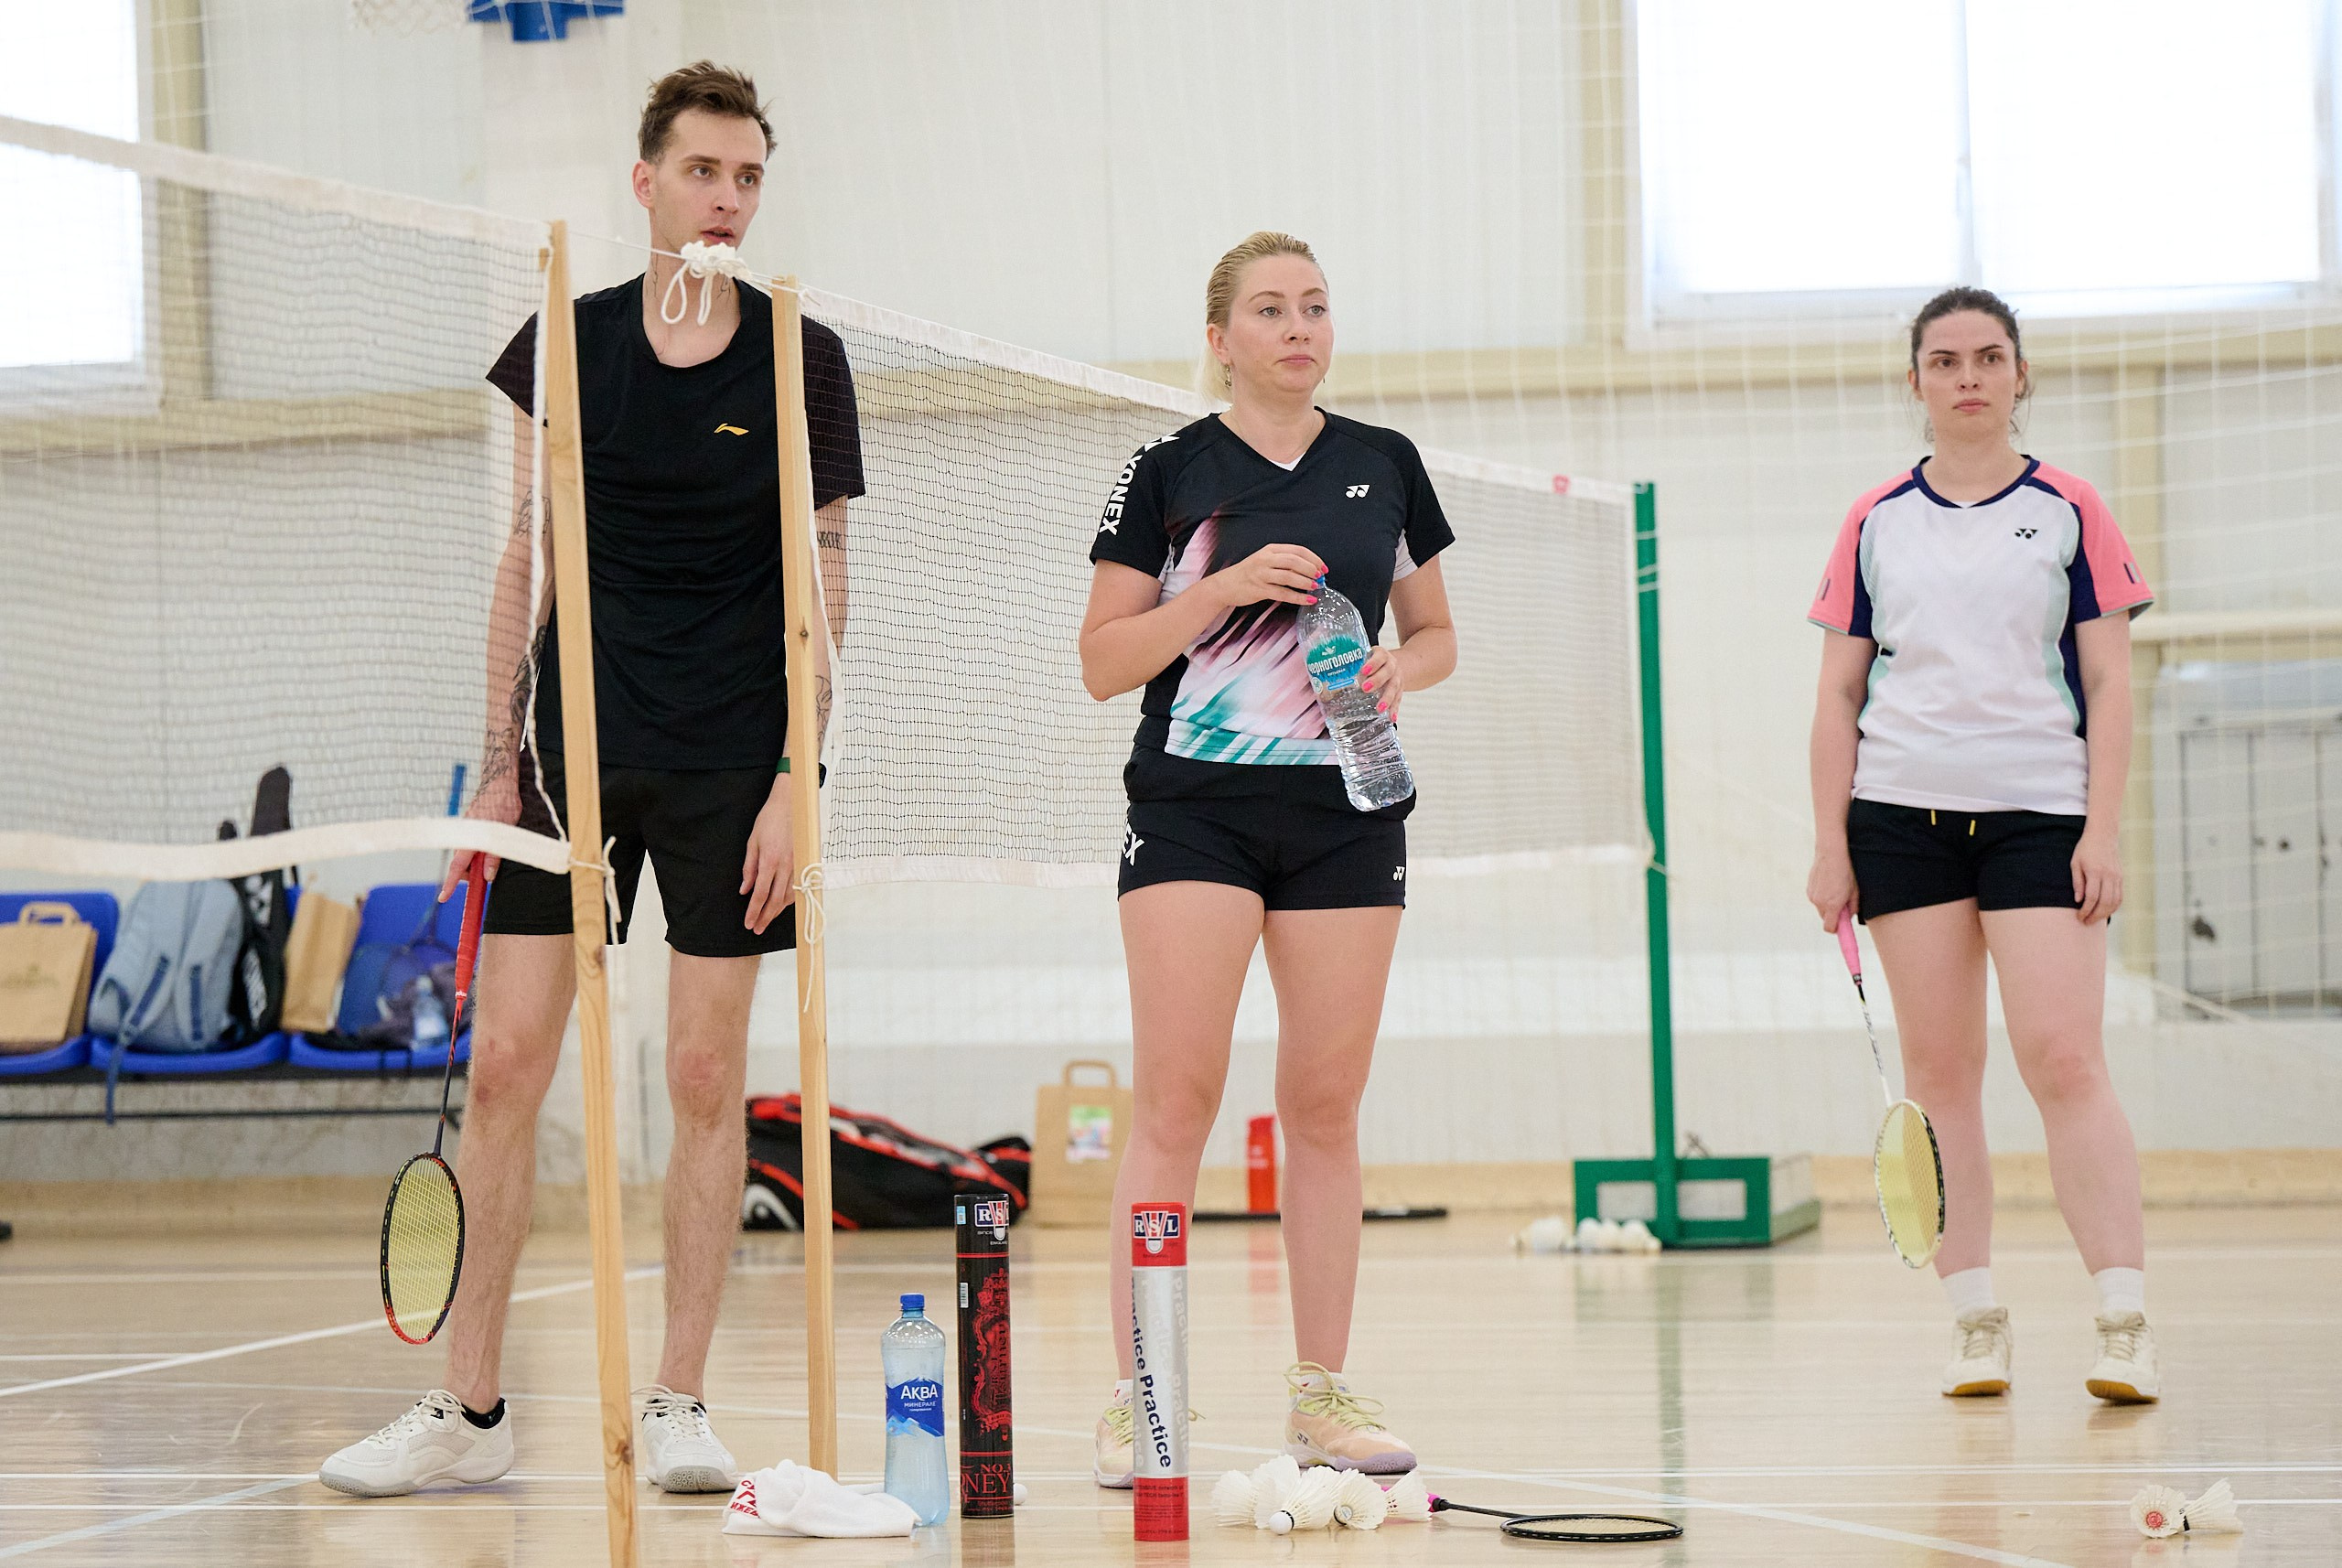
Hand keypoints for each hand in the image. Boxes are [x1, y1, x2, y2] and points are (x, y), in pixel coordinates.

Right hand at [439, 767, 520, 902]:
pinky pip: (469, 845)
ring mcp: (465, 831)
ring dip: (476, 861)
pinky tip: (489, 845)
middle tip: (487, 875)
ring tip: (494, 853)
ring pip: (466, 855)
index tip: (443, 898)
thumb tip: (488, 877)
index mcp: (471, 839)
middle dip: (471, 874)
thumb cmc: (504, 806)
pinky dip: (477, 851)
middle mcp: (464, 836)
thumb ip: (495, 856)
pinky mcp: (469, 827)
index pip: (458, 868)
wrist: (499, 783)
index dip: (451, 884)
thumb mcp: (503, 834)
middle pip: (462, 865)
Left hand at [741, 773, 797, 934]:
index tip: (748, 923)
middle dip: (765, 917)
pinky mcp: (805, 861)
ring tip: (767, 919)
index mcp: (770, 861)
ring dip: (778, 910)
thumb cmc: (769, 820)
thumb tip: (744, 890)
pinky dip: (790, 898)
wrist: (792, 804)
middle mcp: (786, 866)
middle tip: (757, 929)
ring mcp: (798, 864)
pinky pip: (798, 886)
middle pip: (776, 900)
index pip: (760, 894)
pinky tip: (783, 904)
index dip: (754, 911)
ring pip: (789, 895)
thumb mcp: (752, 842)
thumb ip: (749, 868)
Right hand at [1204, 544, 1326, 610]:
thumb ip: (1283, 562)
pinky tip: (1308, 600)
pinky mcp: (1259, 589)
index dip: (1313, 558)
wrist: (1224, 585)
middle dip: (1311, 569)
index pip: (1297, 550)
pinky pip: (1282, 594)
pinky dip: (1298, 597)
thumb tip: (1308, 570)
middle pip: (1294, 561)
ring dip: (1306, 582)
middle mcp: (1266, 560)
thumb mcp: (1264, 560)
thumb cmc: (1247, 573)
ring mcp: (1262, 575)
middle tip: (1321, 577)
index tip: (1323, 567)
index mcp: (1270, 550)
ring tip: (1316, 587)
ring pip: (1289, 576)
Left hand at [1359, 648, 1406, 718]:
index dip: (1373, 663)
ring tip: (1379, 708)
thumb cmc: (1375, 663)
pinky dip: (1394, 709)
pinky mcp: (1400, 690)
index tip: (1364, 670)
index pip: (1380, 656)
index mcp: (1383, 655)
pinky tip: (1391, 717)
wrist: (1393, 664)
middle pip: (1387, 672)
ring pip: (1394, 687)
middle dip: (1377, 680)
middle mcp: (1392, 666)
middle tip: (1365, 688)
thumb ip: (1353, 665)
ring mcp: (1397, 678)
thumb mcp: (1366, 658)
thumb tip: (1329, 679)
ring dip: (1386, 698)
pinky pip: (1398, 700)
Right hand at [1807, 847, 1857, 930]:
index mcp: (1832, 905)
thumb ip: (1852, 908)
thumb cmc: (1846, 871)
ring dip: (1828, 905)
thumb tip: (1849, 916)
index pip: (1830, 928)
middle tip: (1843, 905)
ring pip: (1821, 908)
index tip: (1843, 931)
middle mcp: (1819, 903)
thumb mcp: (1855, 891)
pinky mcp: (1809, 889)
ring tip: (1837, 889)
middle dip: (1834, 916)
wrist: (1831, 853)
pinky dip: (1823, 896)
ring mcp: (1812, 896)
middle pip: (1826, 919)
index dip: (1837, 931)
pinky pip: (1816, 899)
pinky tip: (1829, 884)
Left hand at [2072, 826, 2122, 924]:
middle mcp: (2109, 875)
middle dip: (2095, 915)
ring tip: (2094, 919)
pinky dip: (2113, 907)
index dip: (2086, 910)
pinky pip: (2120, 897)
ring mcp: (2117, 877)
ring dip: (2105, 914)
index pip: (2092, 897)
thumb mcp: (2075, 863)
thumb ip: (2077, 882)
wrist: (2103, 836)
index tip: (2079, 916)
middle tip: (2086, 922)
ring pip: (2115, 901)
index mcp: (2095, 872)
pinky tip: (2105, 911)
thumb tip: (2078, 900)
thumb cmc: (2085, 850)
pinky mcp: (2121, 877)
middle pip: (2105, 902)